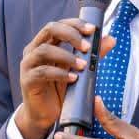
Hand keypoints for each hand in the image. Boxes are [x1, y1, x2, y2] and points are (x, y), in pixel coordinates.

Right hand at [16, 19, 115, 138]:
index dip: (75, 24)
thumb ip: (92, 54)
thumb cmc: (59, 88)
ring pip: (45, 50)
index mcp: (45, 43)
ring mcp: (28, 64)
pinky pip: (42, 72)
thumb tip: (111, 39)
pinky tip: (73, 78)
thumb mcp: (77, 69)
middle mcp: (34, 49)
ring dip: (67, 56)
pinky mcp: (27, 80)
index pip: (59, 24)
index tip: (93, 29)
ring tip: (83, 66)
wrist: (45, 114)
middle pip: (50, 29)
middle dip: (71, 34)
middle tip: (88, 46)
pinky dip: (60, 74)